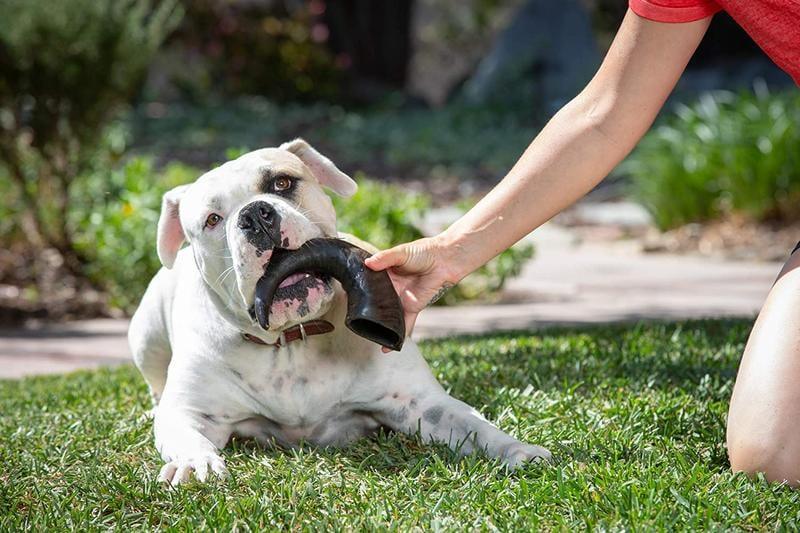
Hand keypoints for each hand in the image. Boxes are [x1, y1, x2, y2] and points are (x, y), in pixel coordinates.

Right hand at [365, 235, 461, 350]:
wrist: (444, 260)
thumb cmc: (422, 252)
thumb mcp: (400, 253)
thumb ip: (385, 258)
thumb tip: (368, 263)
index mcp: (385, 274)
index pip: (368, 283)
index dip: (359, 289)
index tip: (348, 296)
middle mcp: (391, 288)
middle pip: (376, 301)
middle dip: (367, 311)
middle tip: (354, 318)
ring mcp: (401, 299)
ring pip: (388, 315)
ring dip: (380, 325)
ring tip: (367, 335)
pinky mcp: (412, 307)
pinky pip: (404, 324)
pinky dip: (398, 335)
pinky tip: (388, 347)